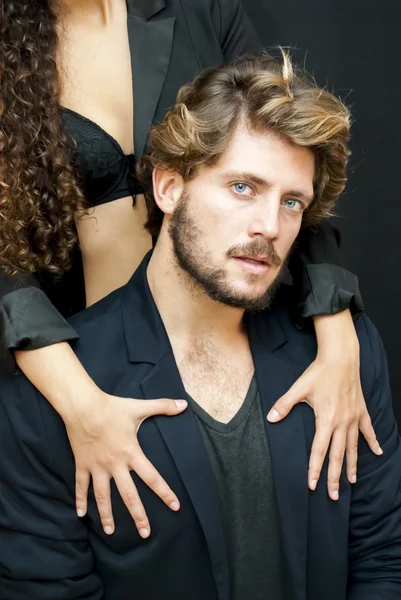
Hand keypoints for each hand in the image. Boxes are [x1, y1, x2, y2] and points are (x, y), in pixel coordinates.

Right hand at [64, 391, 186, 536]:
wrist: (83, 406)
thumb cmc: (112, 407)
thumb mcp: (139, 407)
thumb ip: (163, 406)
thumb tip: (184, 404)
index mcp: (132, 453)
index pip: (152, 478)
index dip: (165, 493)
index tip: (175, 506)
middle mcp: (115, 465)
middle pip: (129, 495)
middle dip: (138, 515)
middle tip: (145, 533)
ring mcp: (97, 467)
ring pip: (103, 496)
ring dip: (107, 515)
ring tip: (110, 531)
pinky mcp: (82, 464)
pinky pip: (81, 486)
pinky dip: (80, 500)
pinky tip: (80, 514)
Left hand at [266, 314, 381, 499]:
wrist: (340, 358)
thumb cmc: (319, 373)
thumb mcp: (298, 389)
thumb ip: (284, 405)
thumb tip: (270, 418)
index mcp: (326, 420)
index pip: (319, 451)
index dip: (315, 469)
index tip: (313, 486)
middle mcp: (342, 423)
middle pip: (337, 456)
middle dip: (334, 477)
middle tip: (332, 496)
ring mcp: (354, 418)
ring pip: (354, 447)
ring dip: (352, 466)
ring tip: (351, 482)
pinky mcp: (362, 411)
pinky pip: (369, 430)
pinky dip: (373, 442)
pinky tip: (379, 453)